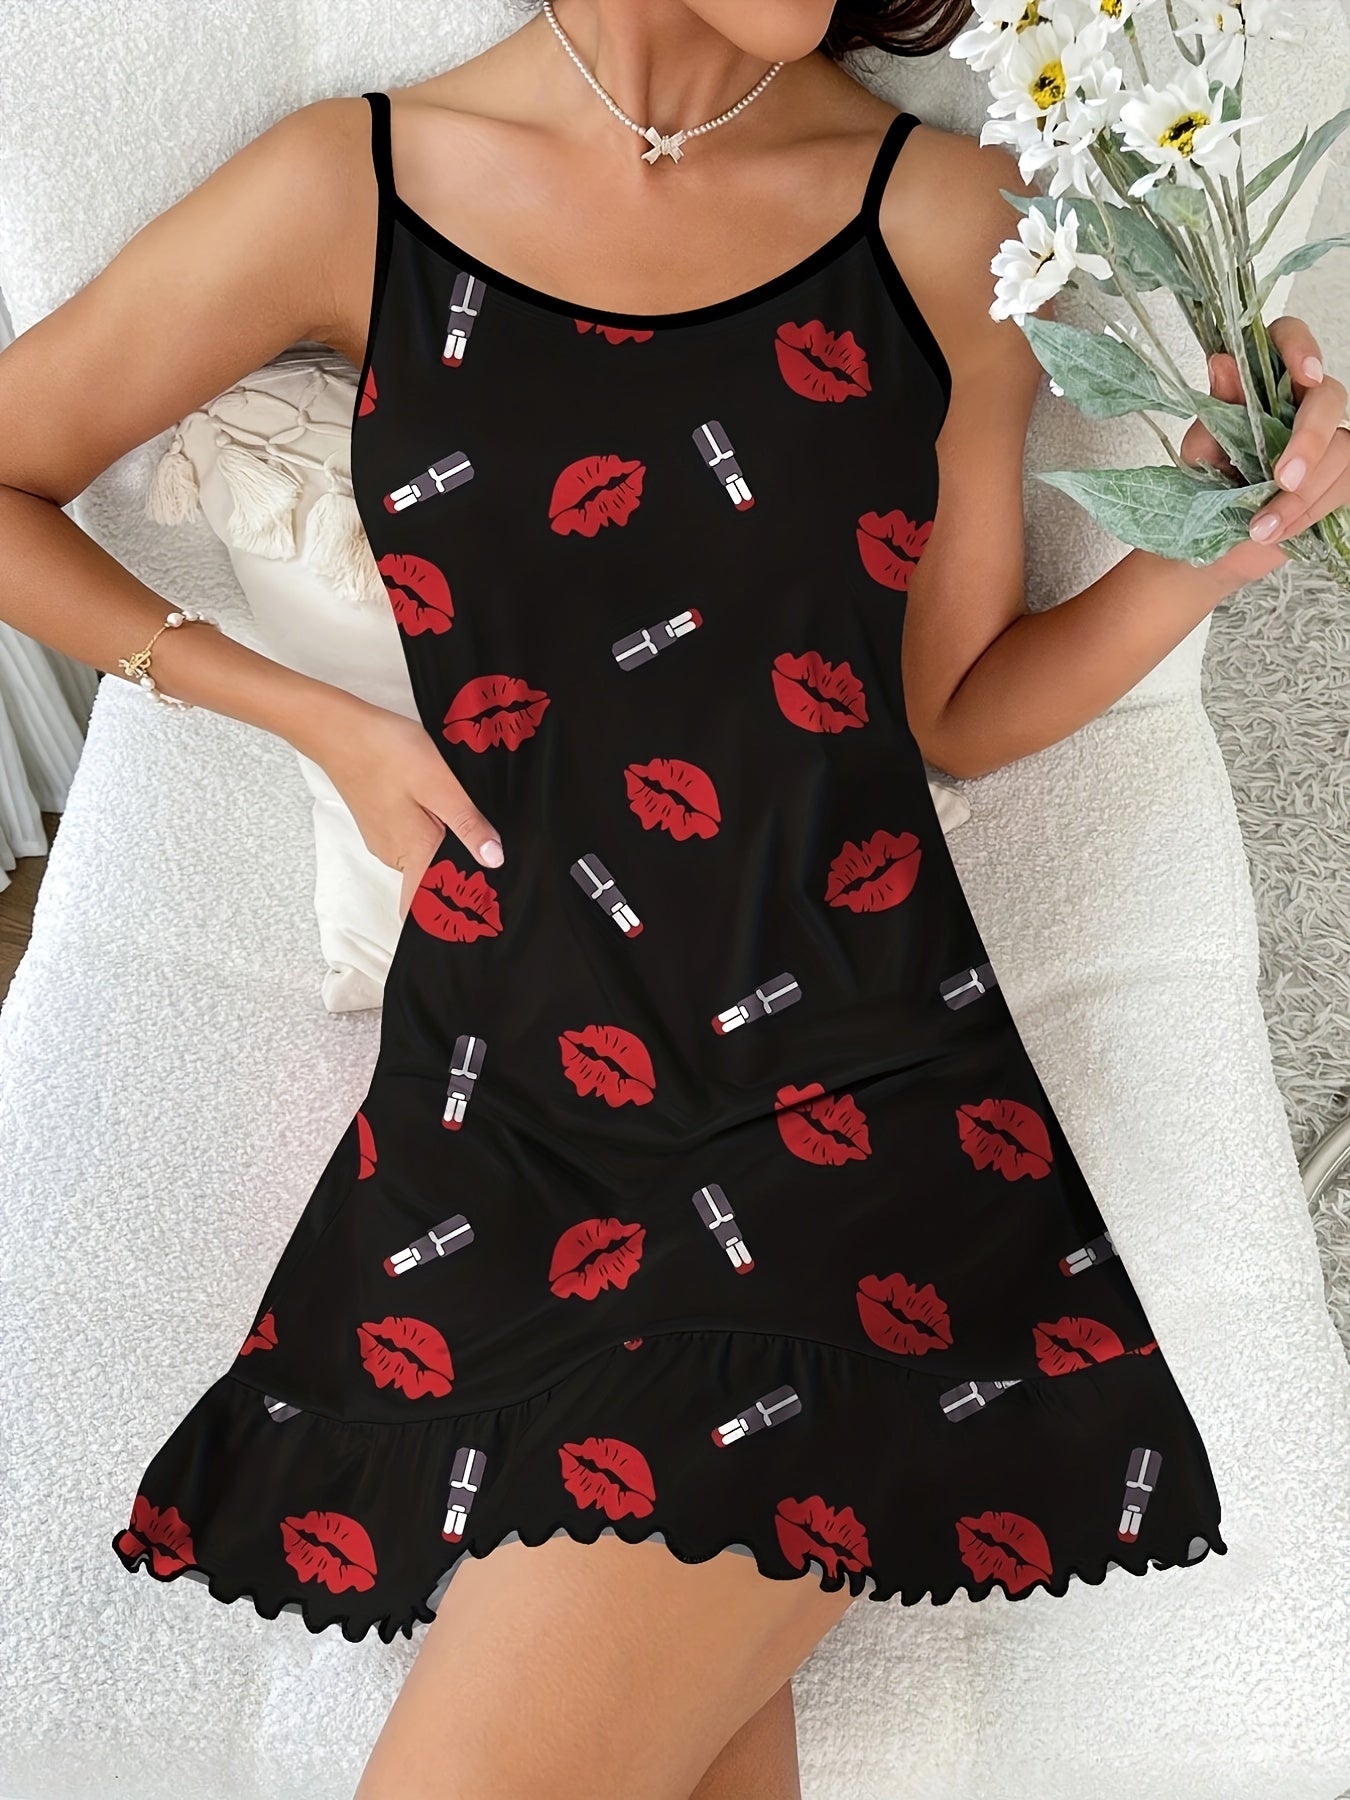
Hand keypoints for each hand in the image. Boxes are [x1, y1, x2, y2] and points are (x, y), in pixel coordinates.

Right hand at [302, 692, 502, 920]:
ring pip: (422, 860)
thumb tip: (494, 861)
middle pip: (430, 884)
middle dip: (458, 878)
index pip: (422, 910)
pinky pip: (411, 841)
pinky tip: (444, 810)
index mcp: (412, 853)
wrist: (339, 729)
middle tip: (492, 865)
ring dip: (446, 851)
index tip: (475, 916)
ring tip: (472, 829)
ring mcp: (385, 841)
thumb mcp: (441, 785)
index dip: (447, 919)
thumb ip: (468, 825)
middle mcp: (395, 856)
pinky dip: (430, 835)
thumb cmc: (386, 752)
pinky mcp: (380, 824)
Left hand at [1181, 315, 1349, 583]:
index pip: (1288, 339)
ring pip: (1339, 449)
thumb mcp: (1201, 449)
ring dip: (1301, 495)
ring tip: (1260, 526)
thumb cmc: (1206, 483)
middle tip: (1284, 478)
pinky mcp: (1338, 474)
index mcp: (1260, 381)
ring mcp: (1323, 436)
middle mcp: (1298, 401)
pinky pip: (1341, 485)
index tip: (1304, 375)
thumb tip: (1223, 363)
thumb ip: (1217, 410)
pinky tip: (1276, 530)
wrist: (1211, 539)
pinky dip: (1307, 512)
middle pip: (1328, 398)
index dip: (1301, 348)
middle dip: (1310, 440)